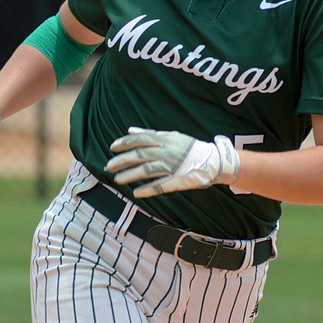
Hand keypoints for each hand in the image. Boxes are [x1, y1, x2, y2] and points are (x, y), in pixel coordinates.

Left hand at [106, 126, 239, 198]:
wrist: (213, 160)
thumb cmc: (190, 147)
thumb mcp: (171, 136)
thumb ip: (150, 134)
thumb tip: (130, 130)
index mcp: (165, 140)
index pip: (140, 140)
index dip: (125, 143)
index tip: (112, 147)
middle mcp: (166, 152)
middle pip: (140, 156)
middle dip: (122, 161)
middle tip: (109, 166)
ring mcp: (171, 167)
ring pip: (146, 171)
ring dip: (130, 175)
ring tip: (118, 180)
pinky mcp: (177, 180)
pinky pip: (160, 185)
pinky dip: (147, 189)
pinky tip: (136, 192)